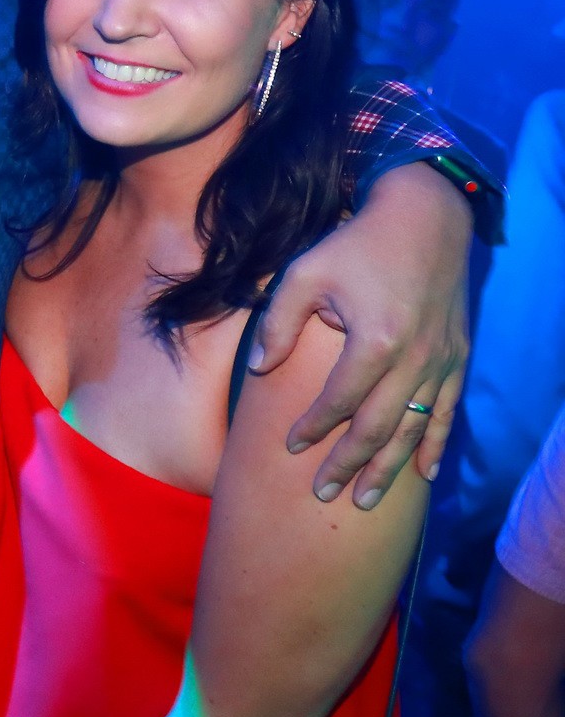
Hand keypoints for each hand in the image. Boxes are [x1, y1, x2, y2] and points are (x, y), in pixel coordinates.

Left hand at [248, 162, 472, 506]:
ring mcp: (441, 360)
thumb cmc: (357, 244)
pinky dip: (435, 444)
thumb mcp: (304, 273)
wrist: (425, 216)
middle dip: (349, 463)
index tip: (289, 447)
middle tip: (323, 493)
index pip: (339, 401)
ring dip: (389, 467)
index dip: (313, 427)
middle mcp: (415, 358)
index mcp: (375, 340)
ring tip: (363, 499)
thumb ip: (278, 324)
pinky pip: (448, 411)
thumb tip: (258, 369)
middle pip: (378, 427)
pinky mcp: (458, 356)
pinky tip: (422, 474)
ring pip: (414, 428)